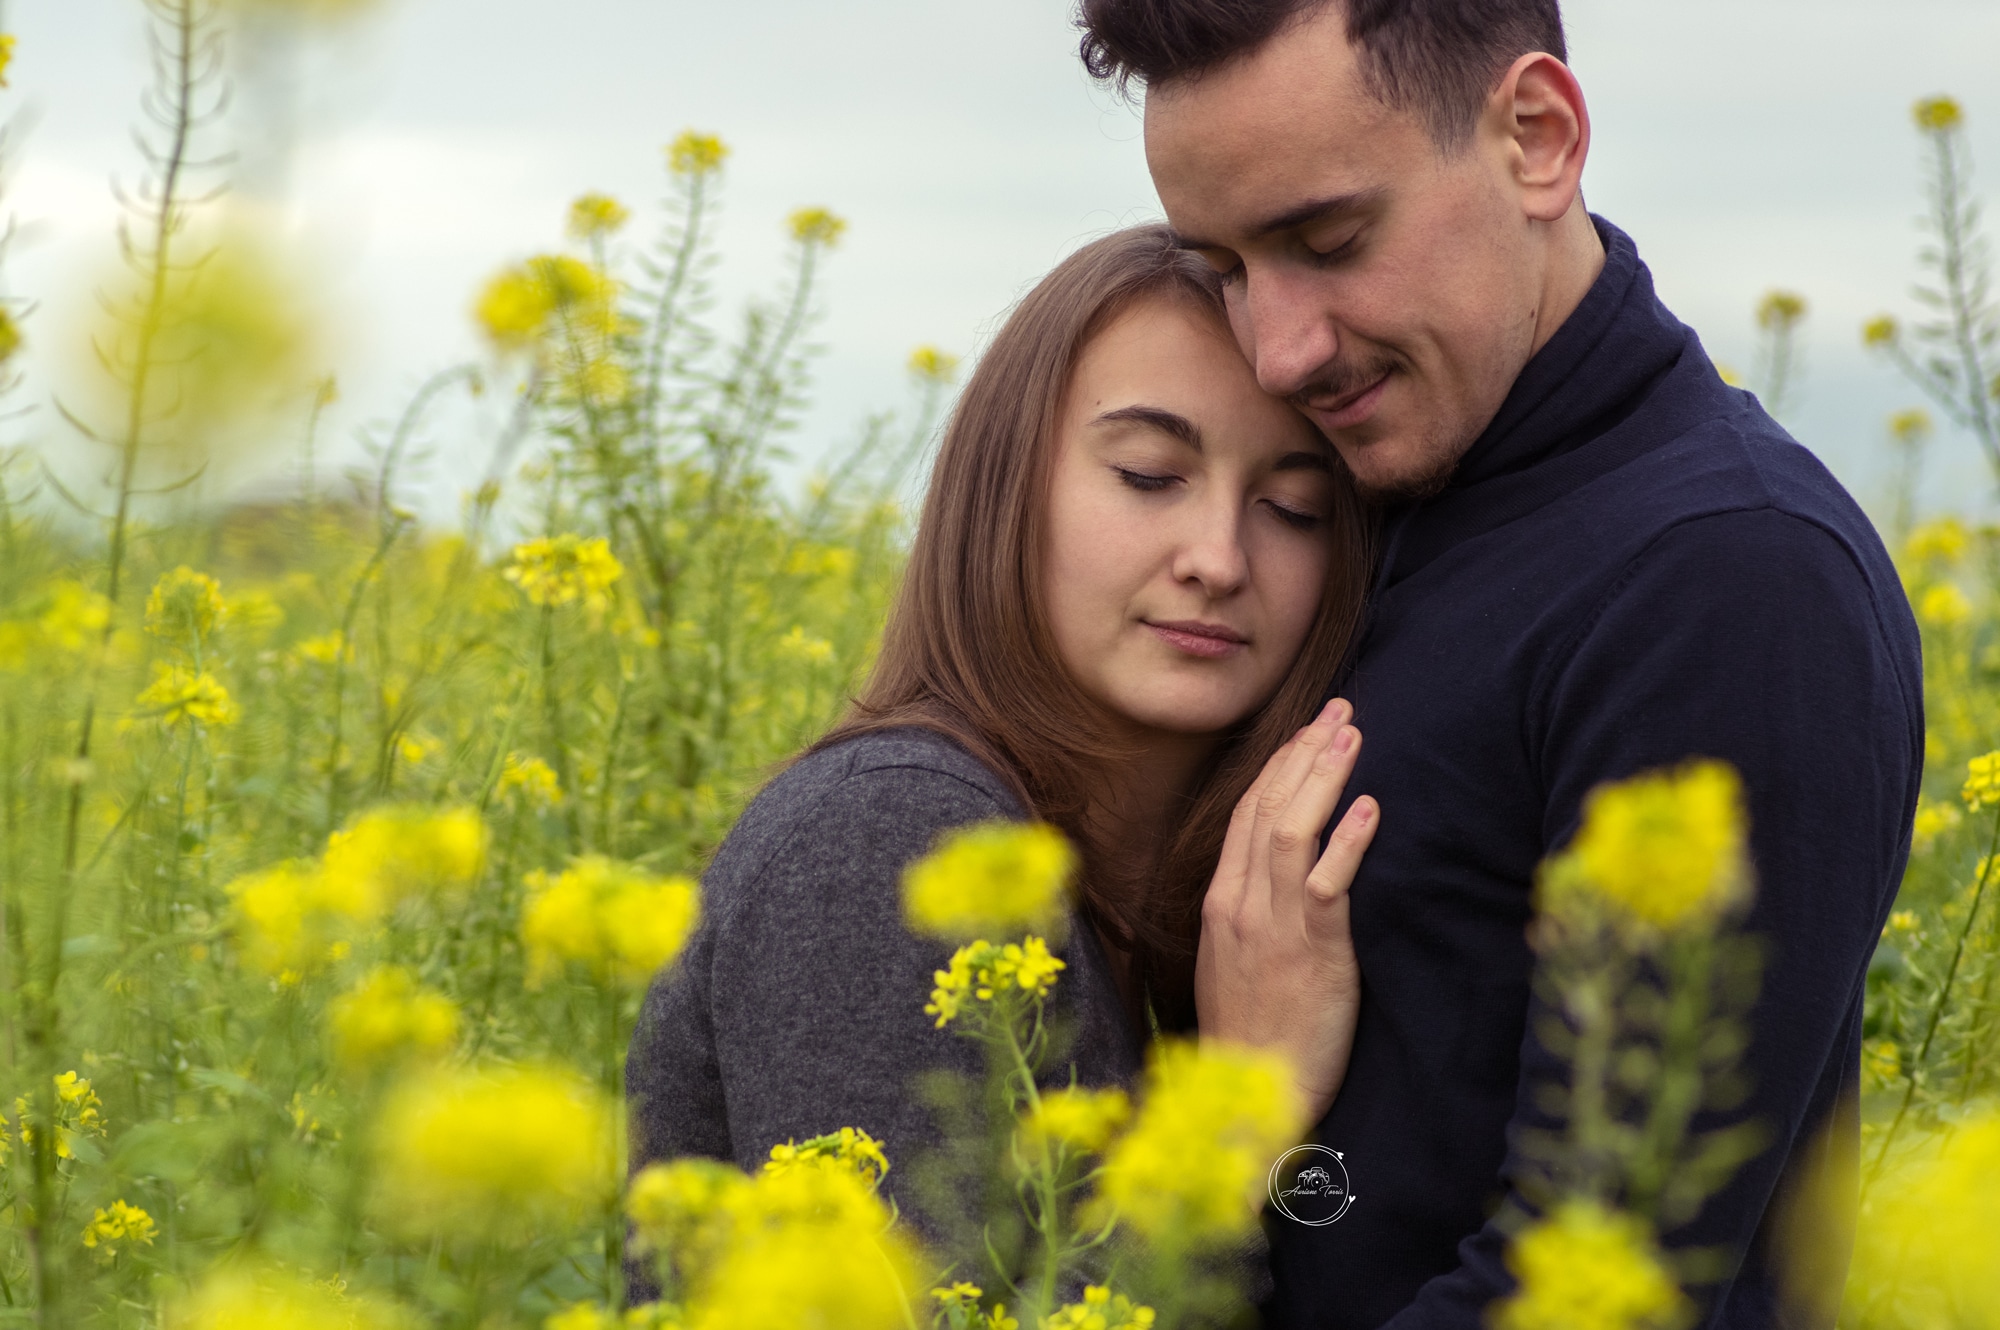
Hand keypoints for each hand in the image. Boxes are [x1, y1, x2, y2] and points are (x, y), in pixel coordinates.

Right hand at [1195, 697, 1378, 1124]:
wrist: (1248, 1101)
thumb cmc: (1253, 1038)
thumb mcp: (1237, 965)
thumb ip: (1253, 916)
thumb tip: (1276, 880)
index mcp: (1222, 902)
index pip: (1247, 813)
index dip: (1279, 765)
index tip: (1309, 730)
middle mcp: (1239, 903)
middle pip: (1267, 807)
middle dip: (1304, 752)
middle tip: (1339, 709)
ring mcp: (1270, 924)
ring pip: (1290, 830)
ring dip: (1323, 777)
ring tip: (1352, 735)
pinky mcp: (1308, 950)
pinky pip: (1325, 883)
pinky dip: (1346, 841)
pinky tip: (1368, 806)